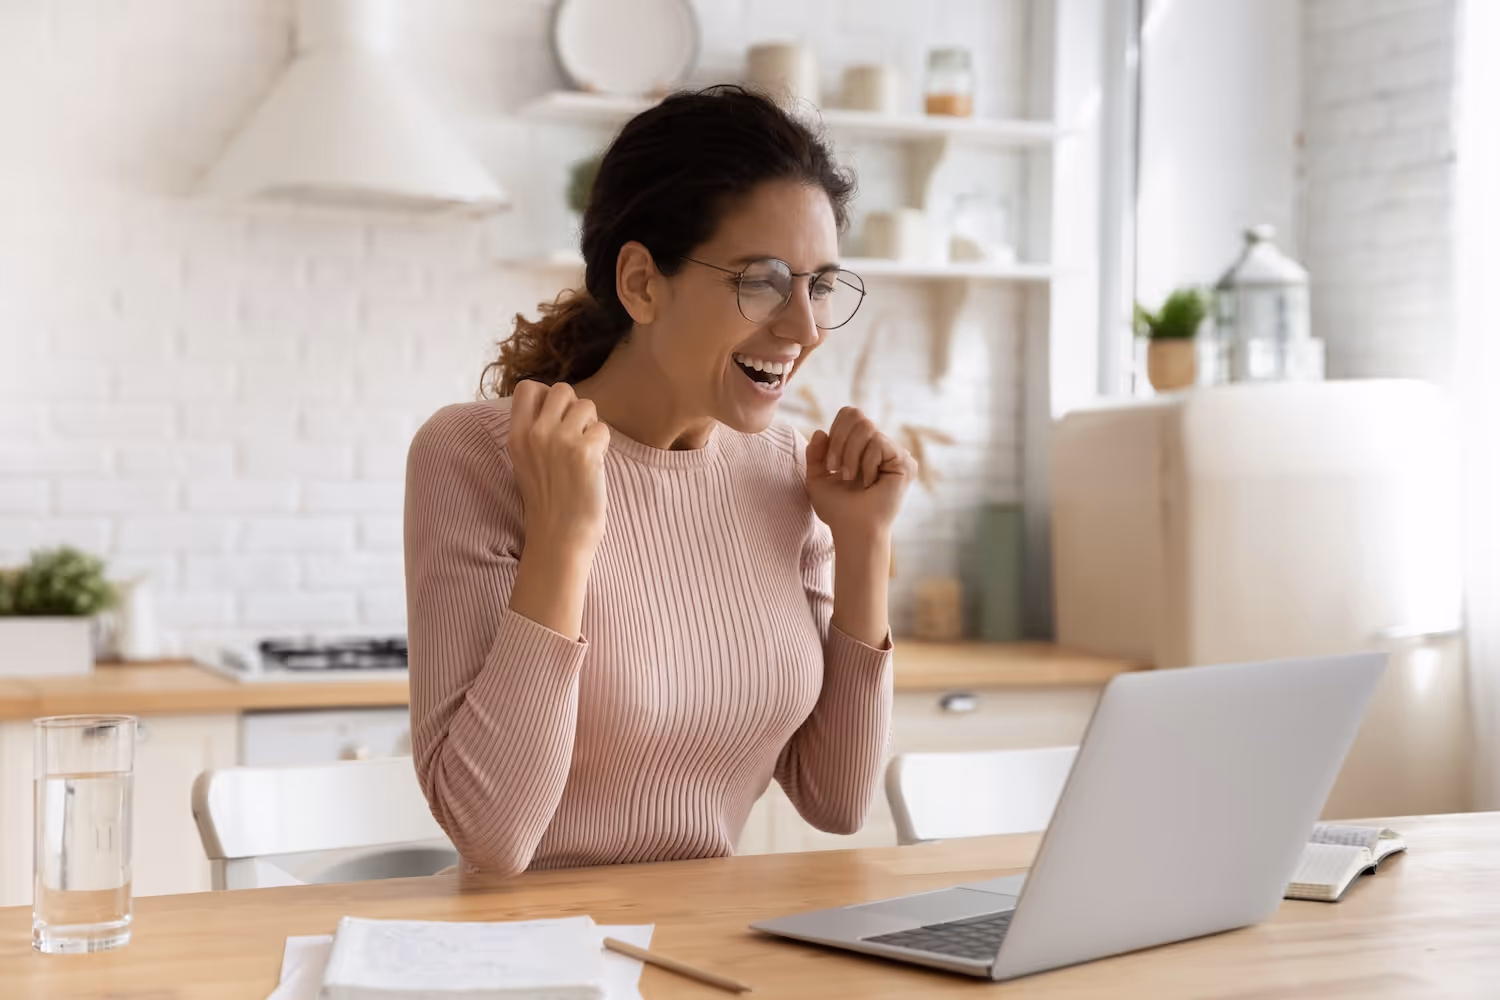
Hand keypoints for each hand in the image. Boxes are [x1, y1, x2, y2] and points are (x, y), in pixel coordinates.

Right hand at [509, 381, 610, 558]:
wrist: (559, 538)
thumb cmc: (548, 501)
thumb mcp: (526, 462)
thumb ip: (535, 431)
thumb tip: (558, 400)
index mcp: (516, 436)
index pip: (528, 387)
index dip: (547, 396)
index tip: (556, 418)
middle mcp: (535, 434)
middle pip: (562, 389)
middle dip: (574, 408)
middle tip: (576, 436)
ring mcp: (559, 440)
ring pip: (587, 405)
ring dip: (592, 426)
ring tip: (585, 452)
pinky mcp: (584, 452)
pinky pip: (603, 429)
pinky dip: (603, 445)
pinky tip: (593, 466)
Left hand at [805, 407, 916, 540]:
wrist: (853, 529)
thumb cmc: (837, 509)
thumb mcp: (817, 478)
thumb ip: (815, 453)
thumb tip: (822, 431)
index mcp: (861, 446)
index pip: (850, 414)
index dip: (836, 432)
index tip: (830, 463)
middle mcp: (879, 446)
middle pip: (857, 416)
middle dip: (840, 442)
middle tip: (837, 470)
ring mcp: (893, 453)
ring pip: (867, 428)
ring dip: (851, 455)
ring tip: (851, 478)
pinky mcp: (905, 461)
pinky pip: (879, 443)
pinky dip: (866, 464)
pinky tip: (870, 483)